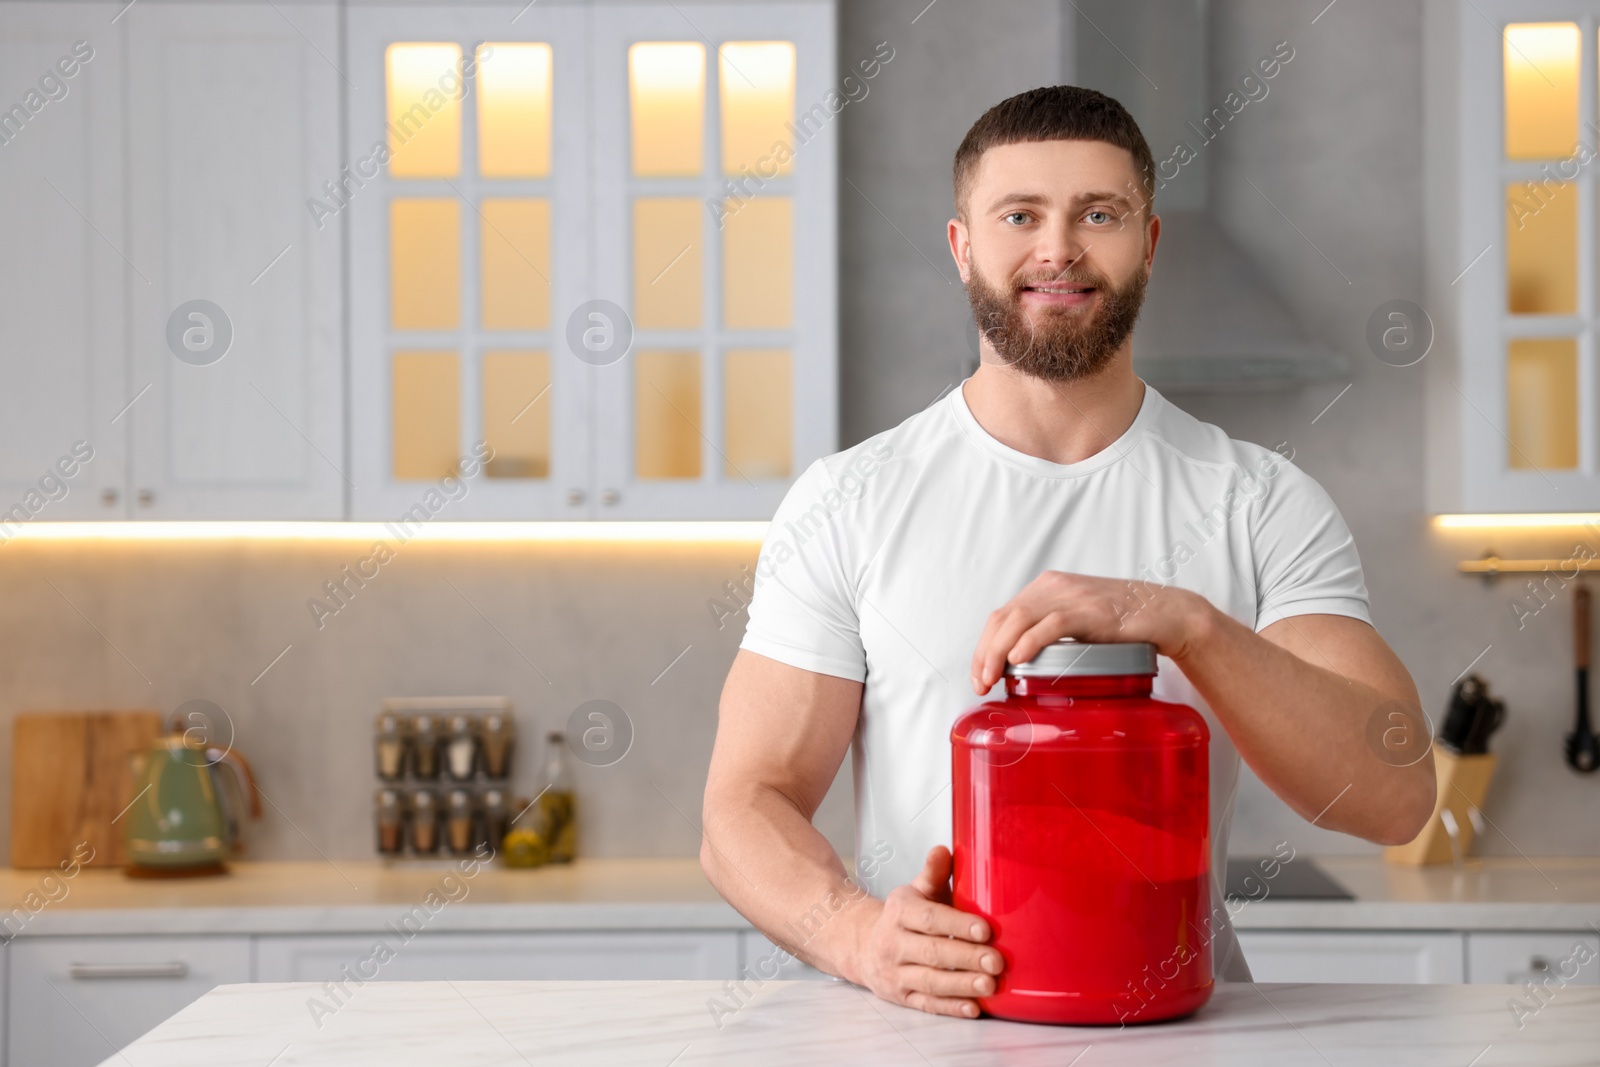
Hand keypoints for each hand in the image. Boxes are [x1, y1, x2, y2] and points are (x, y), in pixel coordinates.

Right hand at [847, 846, 1002, 1017]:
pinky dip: (950, 1007)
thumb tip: (944, 849)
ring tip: (990, 984)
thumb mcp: (915, 891)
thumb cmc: (904, 917)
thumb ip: (933, 872)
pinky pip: (927, 1003)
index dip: (957, 924)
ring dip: (961, 985)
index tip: (985, 930)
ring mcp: (895, 972)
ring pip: (930, 981)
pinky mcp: (901, 996)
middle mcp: (893, 942)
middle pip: (932, 952)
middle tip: (996, 961)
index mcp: (899, 911)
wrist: (863, 945)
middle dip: (966, 957)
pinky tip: (972, 1007)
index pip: (928, 918)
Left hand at [970, 571, 1213, 693]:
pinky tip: (1019, 659)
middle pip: (1004, 618)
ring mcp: (1071, 596)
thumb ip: (1050, 631)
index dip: (983, 646)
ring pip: (1019, 619)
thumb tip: (1019, 662)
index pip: (1002, 615)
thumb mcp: (1077, 622)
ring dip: (999, 651)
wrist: (1166, 614)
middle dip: (985, 653)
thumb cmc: (1122, 624)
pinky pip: (1051, 624)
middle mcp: (1053, 586)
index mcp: (1046, 587)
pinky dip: (1030, 641)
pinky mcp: (1089, 610)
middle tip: (980, 683)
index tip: (978, 675)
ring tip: (993, 677)